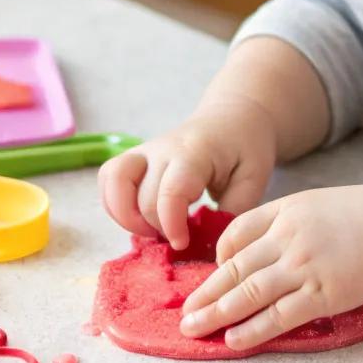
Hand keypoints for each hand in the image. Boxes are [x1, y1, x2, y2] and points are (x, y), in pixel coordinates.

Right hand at [98, 96, 276, 249]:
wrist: (232, 118)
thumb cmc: (245, 147)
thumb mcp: (254, 178)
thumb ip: (234, 211)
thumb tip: (211, 243)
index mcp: (195, 153)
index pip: (171, 191)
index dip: (171, 225)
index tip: (183, 244)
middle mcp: (161, 149)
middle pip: (142, 198)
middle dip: (157, 228)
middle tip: (180, 238)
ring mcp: (143, 151)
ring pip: (112, 183)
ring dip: (125, 217)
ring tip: (153, 232)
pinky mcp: (133, 158)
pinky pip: (108, 180)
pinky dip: (115, 206)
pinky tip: (139, 220)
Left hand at [179, 184, 362, 350]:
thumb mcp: (317, 203)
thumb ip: (287, 221)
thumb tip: (261, 248)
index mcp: (284, 211)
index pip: (237, 235)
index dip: (220, 258)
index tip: (213, 275)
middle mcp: (287, 238)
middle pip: (235, 268)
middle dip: (205, 294)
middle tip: (184, 314)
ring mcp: (303, 267)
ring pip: (248, 293)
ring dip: (217, 314)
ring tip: (195, 329)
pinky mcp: (321, 295)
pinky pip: (278, 316)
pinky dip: (252, 329)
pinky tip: (233, 339)